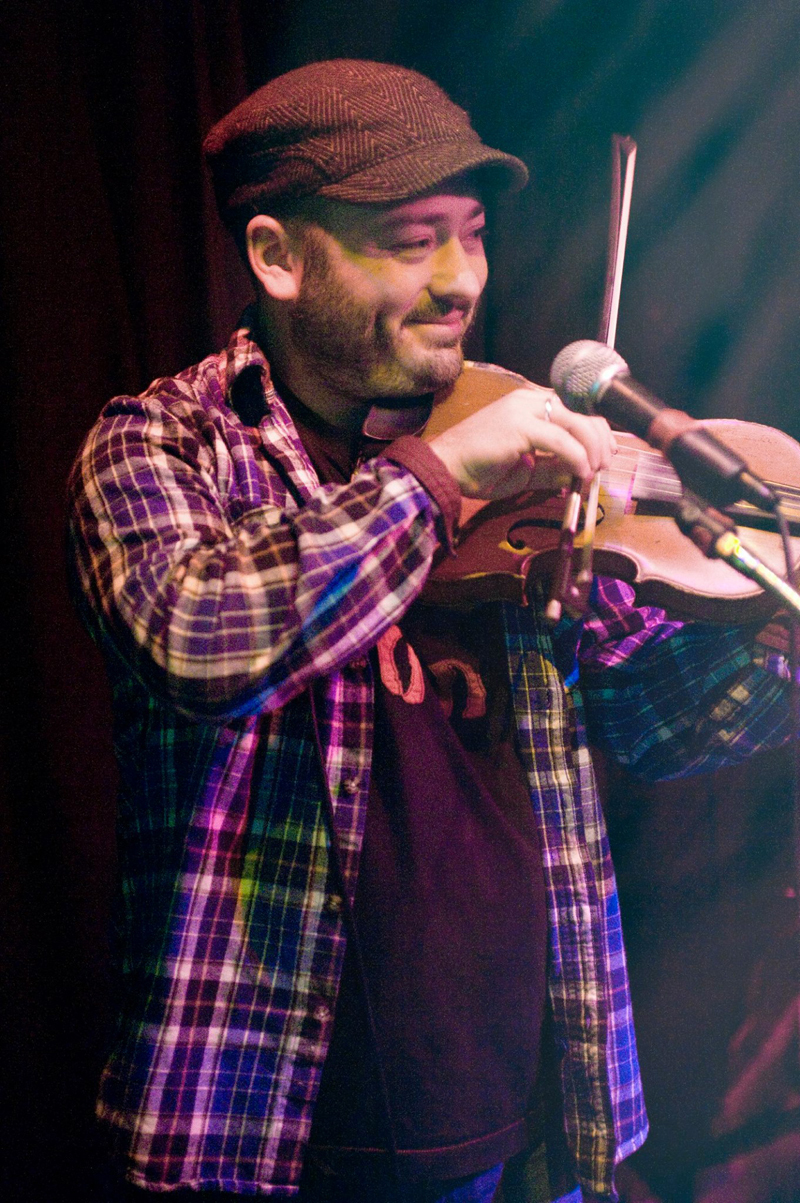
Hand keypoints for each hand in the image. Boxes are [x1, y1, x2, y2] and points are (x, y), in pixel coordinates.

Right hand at [427, 384, 615, 499]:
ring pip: (576, 423)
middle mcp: (529, 400)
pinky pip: (561, 440)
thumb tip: (578, 475)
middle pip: (582, 414)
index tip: (604, 456)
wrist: (446, 469)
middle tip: (603, 467)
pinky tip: (579, 472)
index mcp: (529, 405)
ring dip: (592, 450)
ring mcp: (524, 409)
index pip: (575, 410)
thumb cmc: (479, 470)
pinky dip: (577, 458)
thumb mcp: (525, 471)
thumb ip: (551, 469)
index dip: (597, 432)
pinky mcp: (520, 424)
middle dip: (600, 442)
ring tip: (591, 472)